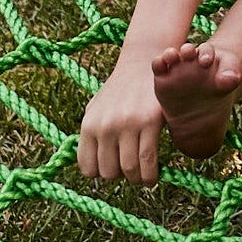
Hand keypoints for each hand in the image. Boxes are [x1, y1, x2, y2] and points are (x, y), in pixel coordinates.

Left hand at [76, 57, 165, 184]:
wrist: (142, 63)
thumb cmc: (120, 89)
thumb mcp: (96, 108)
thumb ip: (90, 135)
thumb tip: (89, 166)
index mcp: (89, 124)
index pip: (88, 168)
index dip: (101, 172)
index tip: (113, 167)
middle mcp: (105, 126)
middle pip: (110, 172)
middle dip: (121, 175)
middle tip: (131, 168)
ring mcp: (127, 125)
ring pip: (129, 170)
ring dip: (137, 179)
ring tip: (143, 175)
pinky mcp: (149, 123)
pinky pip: (148, 162)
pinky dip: (150, 176)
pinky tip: (153, 175)